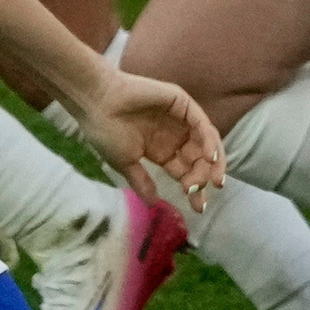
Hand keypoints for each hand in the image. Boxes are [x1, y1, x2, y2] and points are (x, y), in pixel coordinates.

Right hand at [67, 67, 228, 210]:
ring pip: (206, 141)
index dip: (194, 188)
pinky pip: (202, 124)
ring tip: (213, 180)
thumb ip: (141, 182)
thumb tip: (153, 204)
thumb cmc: (105, 130)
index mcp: (161, 150)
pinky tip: (209, 157)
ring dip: (214, 161)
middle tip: (203, 193)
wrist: (95, 102)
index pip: (185, 172)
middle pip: (199, 159)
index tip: (198, 207)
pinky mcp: (181, 103)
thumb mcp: (124, 163)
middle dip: (204, 178)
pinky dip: (209, 140)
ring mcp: (180, 118)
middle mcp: (174, 135)